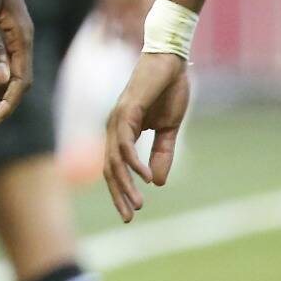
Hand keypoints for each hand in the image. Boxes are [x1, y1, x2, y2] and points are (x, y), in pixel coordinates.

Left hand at [104, 52, 189, 221]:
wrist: (170, 63)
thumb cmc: (168, 92)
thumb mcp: (168, 130)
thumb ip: (162, 154)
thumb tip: (158, 183)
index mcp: (123, 132)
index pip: (115, 168)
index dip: (121, 191)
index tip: (131, 214)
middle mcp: (115, 127)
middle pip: (110, 168)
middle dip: (119, 194)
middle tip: (129, 218)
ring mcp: (118, 118)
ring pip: (116, 158)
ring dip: (126, 183)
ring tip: (139, 204)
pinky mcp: (127, 110)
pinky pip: (126, 140)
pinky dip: (134, 160)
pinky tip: (145, 176)